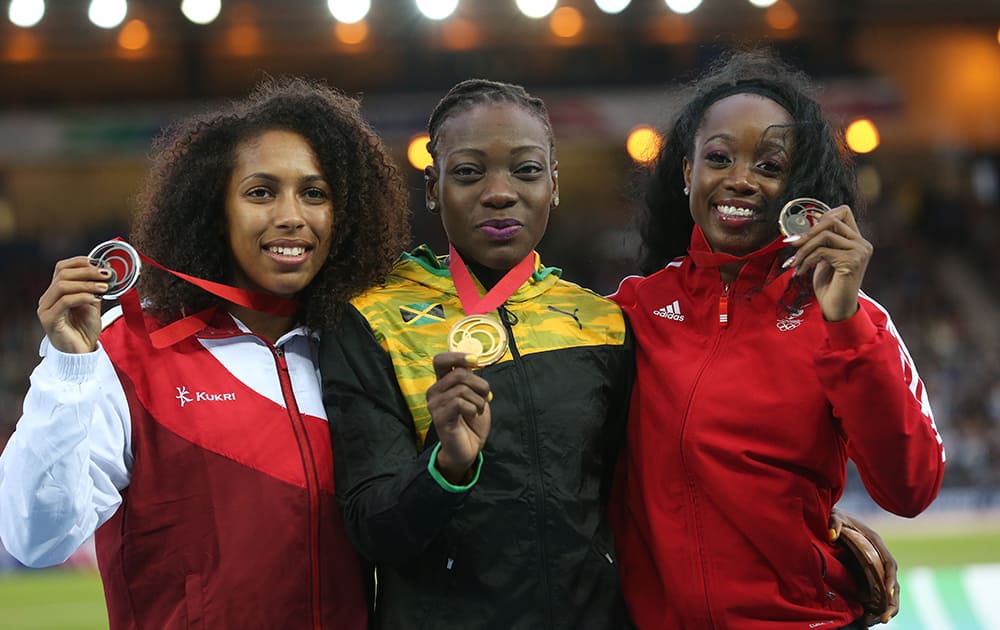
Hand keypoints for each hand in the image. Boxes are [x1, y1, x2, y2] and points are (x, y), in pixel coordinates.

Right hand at [37, 256, 109, 353]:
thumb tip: (105, 270)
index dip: (80, 262)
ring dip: (87, 284)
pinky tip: (96, 298)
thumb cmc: (85, 331)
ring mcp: (45, 309)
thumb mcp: (93, 305)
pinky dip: (83, 296)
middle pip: (62, 274)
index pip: (62, 268)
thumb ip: (94, 288)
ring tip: (105, 287)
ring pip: (62, 286)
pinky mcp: (49, 320)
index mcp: (55, 292)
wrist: (81, 354)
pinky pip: (65, 301)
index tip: (100, 263)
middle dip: (87, 271)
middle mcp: (47, 298)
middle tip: (107, 274)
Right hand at [426, 352, 491, 484]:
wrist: (468, 449)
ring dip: (479, 400)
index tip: (476, 361)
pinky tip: (472, 416)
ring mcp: (434, 405)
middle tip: (487, 397)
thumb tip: (475, 361)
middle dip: (480, 384)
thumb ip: (471, 379)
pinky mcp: (439, 417)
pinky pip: (460, 403)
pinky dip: (473, 409)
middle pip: (459, 374)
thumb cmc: (471, 422)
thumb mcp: (475, 395)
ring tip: (479, 410)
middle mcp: (435, 391)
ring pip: (462, 389)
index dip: (458, 357)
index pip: (440, 360)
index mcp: (442, 383)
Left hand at [785, 205, 871, 321]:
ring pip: (824, 236)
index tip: (806, 232)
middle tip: (791, 245)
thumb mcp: (823, 257)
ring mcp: (859, 252)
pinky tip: (800, 271)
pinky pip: (822, 251)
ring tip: (794, 263)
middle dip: (807, 233)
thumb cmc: (829, 285)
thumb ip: (821, 241)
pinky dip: (806, 260)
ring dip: (804, 249)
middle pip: (831, 220)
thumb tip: (807, 222)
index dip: (822, 216)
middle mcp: (862, 243)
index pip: (843, 211)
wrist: (836, 310)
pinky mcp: (852, 262)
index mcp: (857, 240)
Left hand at [829, 507, 899, 624]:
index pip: (889, 563)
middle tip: (884, 619)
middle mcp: (879, 557)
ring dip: (885, 608)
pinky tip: (866, 619)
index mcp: (876, 543)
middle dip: (891, 602)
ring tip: (875, 622)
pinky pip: (876, 594)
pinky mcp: (868, 575)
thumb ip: (834, 523)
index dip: (890, 578)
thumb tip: (831, 535)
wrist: (831, 520)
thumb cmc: (834, 517)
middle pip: (892, 583)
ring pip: (887, 592)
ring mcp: (875, 567)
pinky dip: (874, 607)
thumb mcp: (834, 516)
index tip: (888, 592)